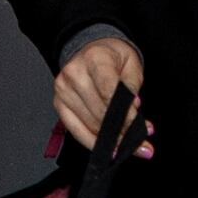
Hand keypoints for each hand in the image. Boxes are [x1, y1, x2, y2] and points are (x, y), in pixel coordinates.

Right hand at [52, 33, 146, 150]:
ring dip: (110, 140)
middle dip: (121, 131)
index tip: (138, 128)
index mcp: (95, 59)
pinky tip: (107, 148)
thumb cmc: (111, 57)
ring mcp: (63, 90)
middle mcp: (74, 73)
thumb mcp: (131, 64)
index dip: (125, 115)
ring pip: (89, 125)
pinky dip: (93, 142)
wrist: (90, 49)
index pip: (109, 94)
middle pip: (99, 112)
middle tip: (139, 143)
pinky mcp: (58, 103)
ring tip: (127, 145)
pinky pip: (76, 130)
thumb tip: (132, 111)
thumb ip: (132, 88)